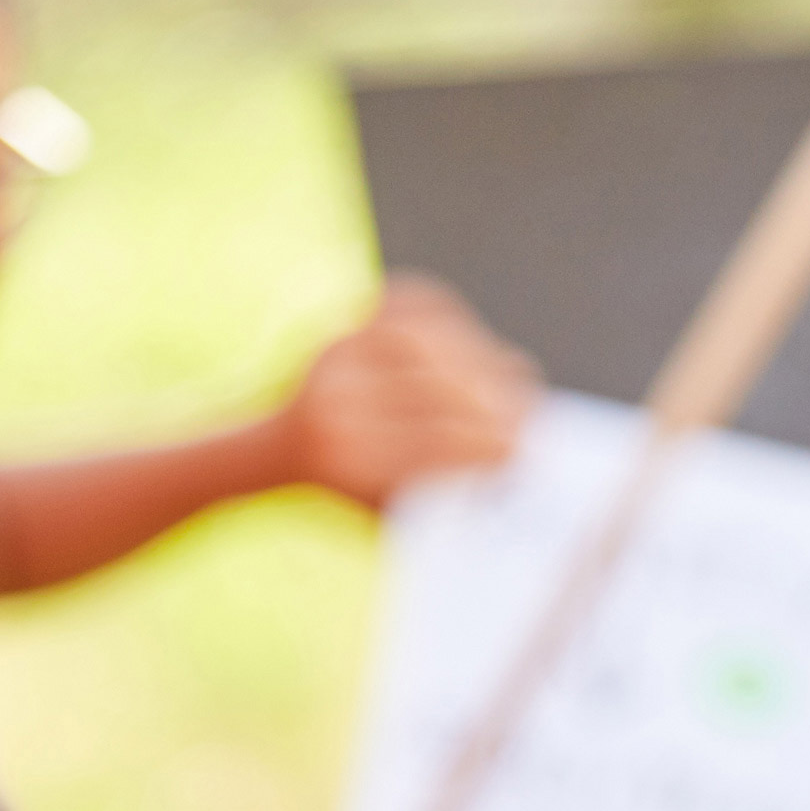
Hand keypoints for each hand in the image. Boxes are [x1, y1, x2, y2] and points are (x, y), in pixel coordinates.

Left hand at [280, 275, 538, 506]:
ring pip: (421, 340)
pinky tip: (476, 341)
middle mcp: (336, 405)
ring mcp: (335, 357)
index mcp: (350, 462)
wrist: (281, 449)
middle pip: (433, 388)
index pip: (436, 445)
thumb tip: (520, 448)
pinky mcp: (344, 324)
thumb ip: (450, 484)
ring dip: (479, 356)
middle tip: (528, 410)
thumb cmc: (358, 490)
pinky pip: (407, 303)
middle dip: (493, 399)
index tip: (520, 449)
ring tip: (510, 375)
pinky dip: (451, 316)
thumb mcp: (398, 508)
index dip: (488, 443)